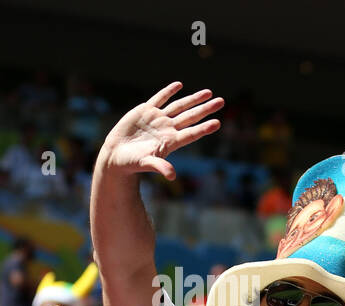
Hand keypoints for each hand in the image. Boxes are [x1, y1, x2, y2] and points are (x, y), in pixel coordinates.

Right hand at [97, 82, 223, 181]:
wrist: (117, 155)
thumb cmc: (133, 163)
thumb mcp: (146, 164)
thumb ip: (160, 167)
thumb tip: (172, 176)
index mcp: (171, 141)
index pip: (192, 133)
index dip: (204, 128)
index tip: (218, 123)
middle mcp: (168, 128)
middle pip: (191, 117)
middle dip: (206, 109)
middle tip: (222, 101)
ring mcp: (158, 119)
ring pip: (180, 106)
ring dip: (194, 99)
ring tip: (209, 92)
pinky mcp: (145, 111)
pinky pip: (160, 98)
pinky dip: (169, 91)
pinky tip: (179, 85)